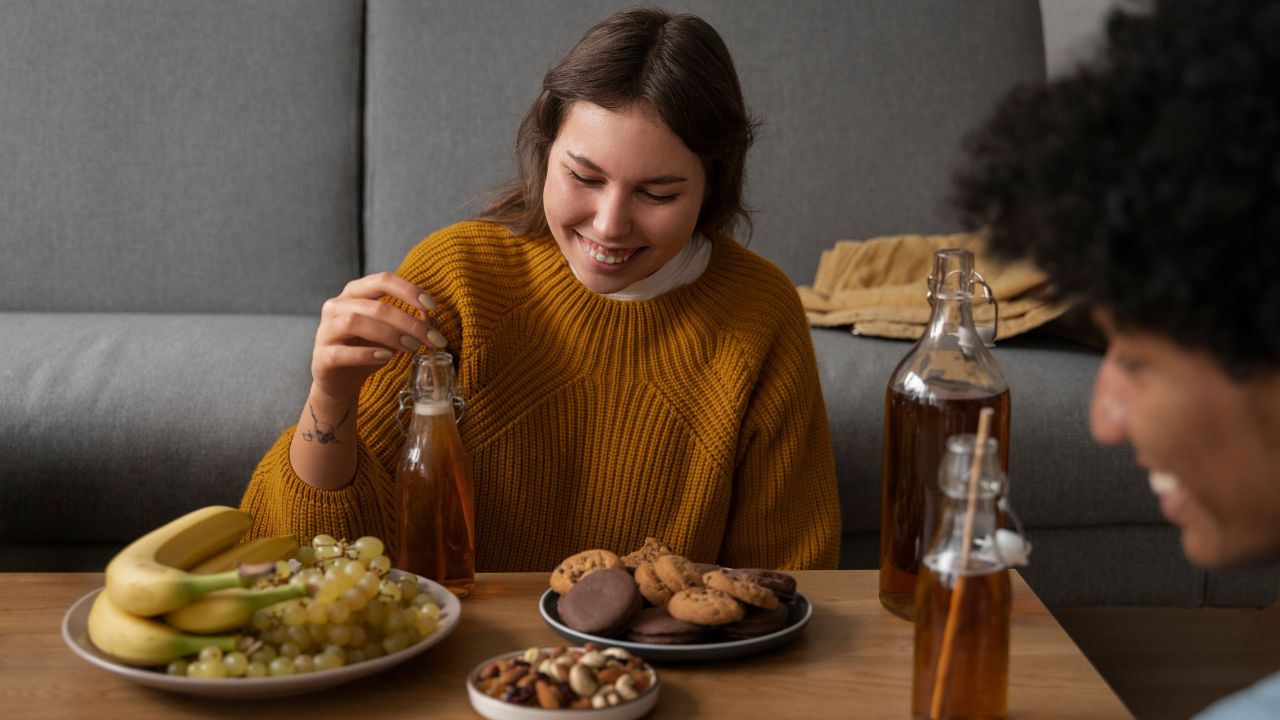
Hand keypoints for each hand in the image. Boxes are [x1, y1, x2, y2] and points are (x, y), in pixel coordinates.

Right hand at [310, 272, 445, 403]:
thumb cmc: (368, 350)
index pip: (383, 280)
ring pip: (355, 322)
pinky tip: (386, 357)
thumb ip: (410, 323)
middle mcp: (337, 306)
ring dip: (390, 334)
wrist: (340, 381)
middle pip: (376, 306)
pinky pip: (341, 352)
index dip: (409, 290)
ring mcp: (326, 330)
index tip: (432, 306)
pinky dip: (366, 354)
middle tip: (432, 339)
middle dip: (409, 322)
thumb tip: (433, 320)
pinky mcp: (321, 356)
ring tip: (412, 348)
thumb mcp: (392, 334)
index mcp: (356, 293)